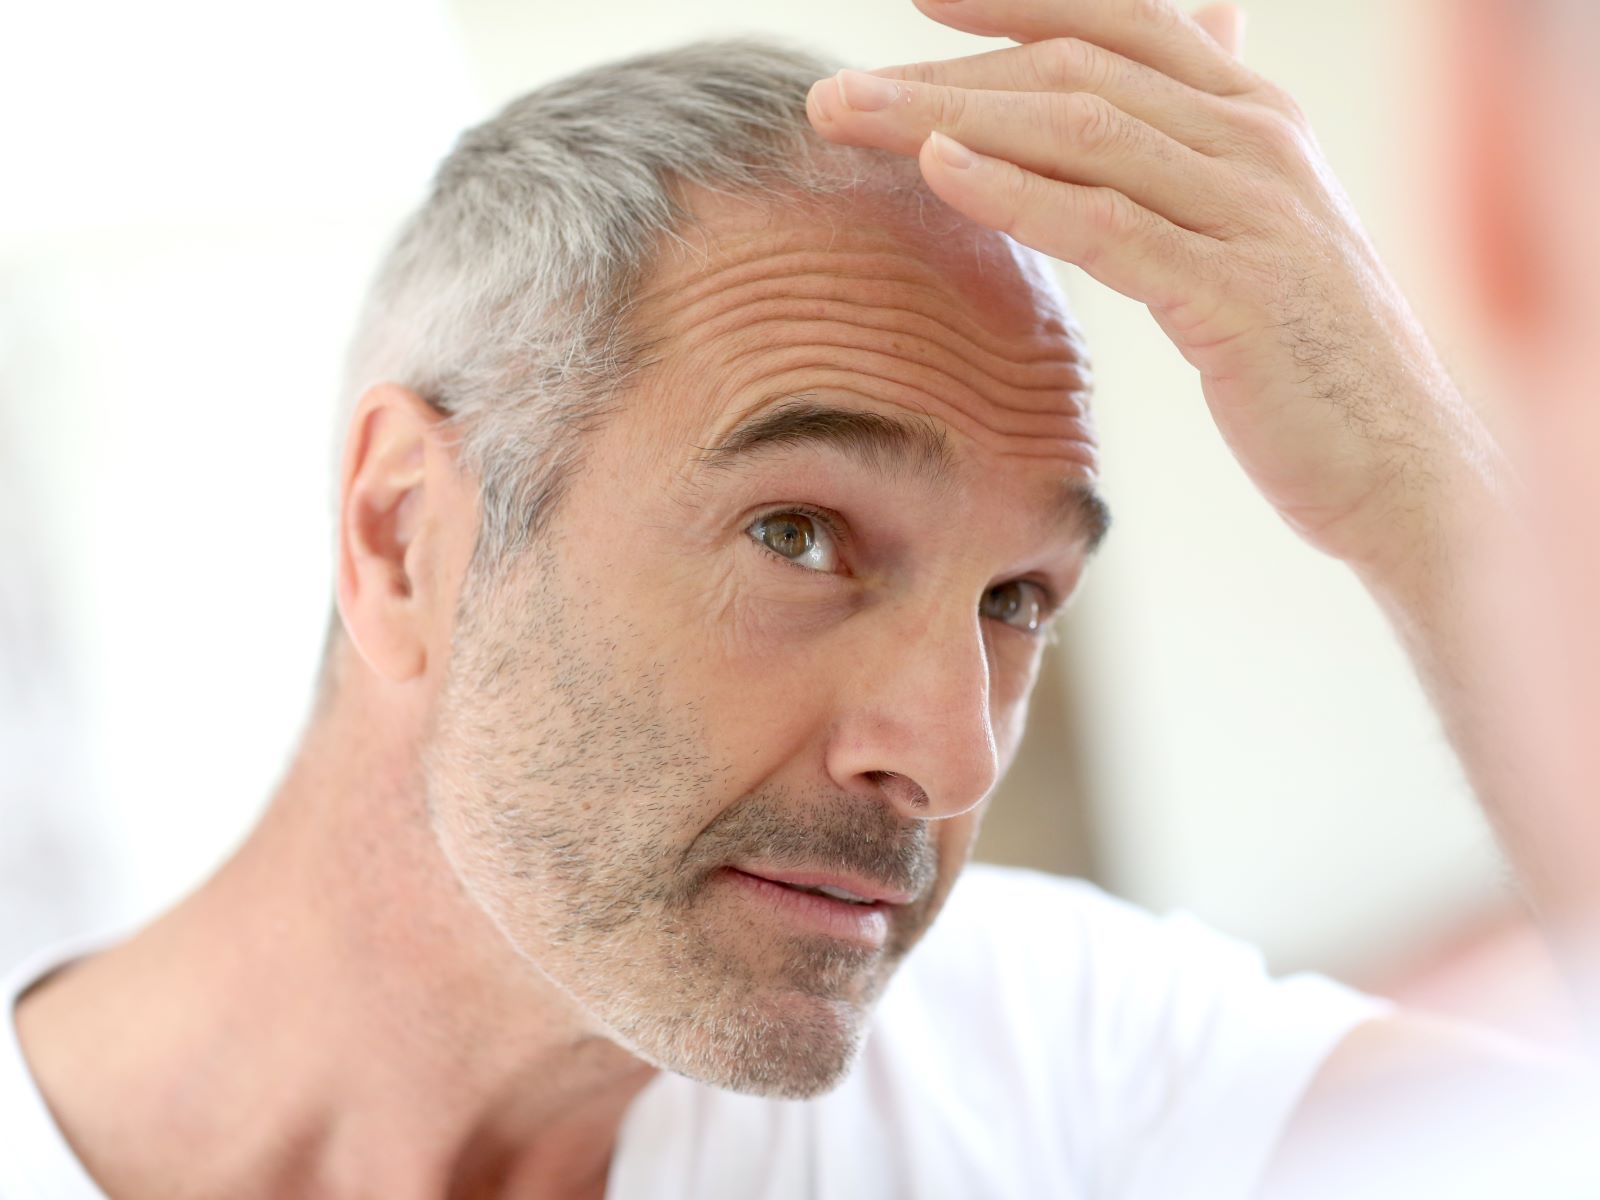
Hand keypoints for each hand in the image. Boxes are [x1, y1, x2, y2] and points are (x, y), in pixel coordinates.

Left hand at [806, 0, 1500, 577]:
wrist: (1401, 463)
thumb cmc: (1312, 356)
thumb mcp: (1265, 225)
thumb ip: (1215, 136)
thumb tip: (1204, 38)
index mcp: (1257, 116)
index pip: (1120, 19)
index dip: (1015, 0)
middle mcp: (1258, 140)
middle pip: (1077, 69)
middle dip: (946, 71)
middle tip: (835, 95)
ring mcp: (1254, 211)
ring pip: (1081, 130)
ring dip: (950, 116)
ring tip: (849, 119)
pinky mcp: (1236, 294)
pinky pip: (1107, 224)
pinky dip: (1018, 189)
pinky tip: (940, 170)